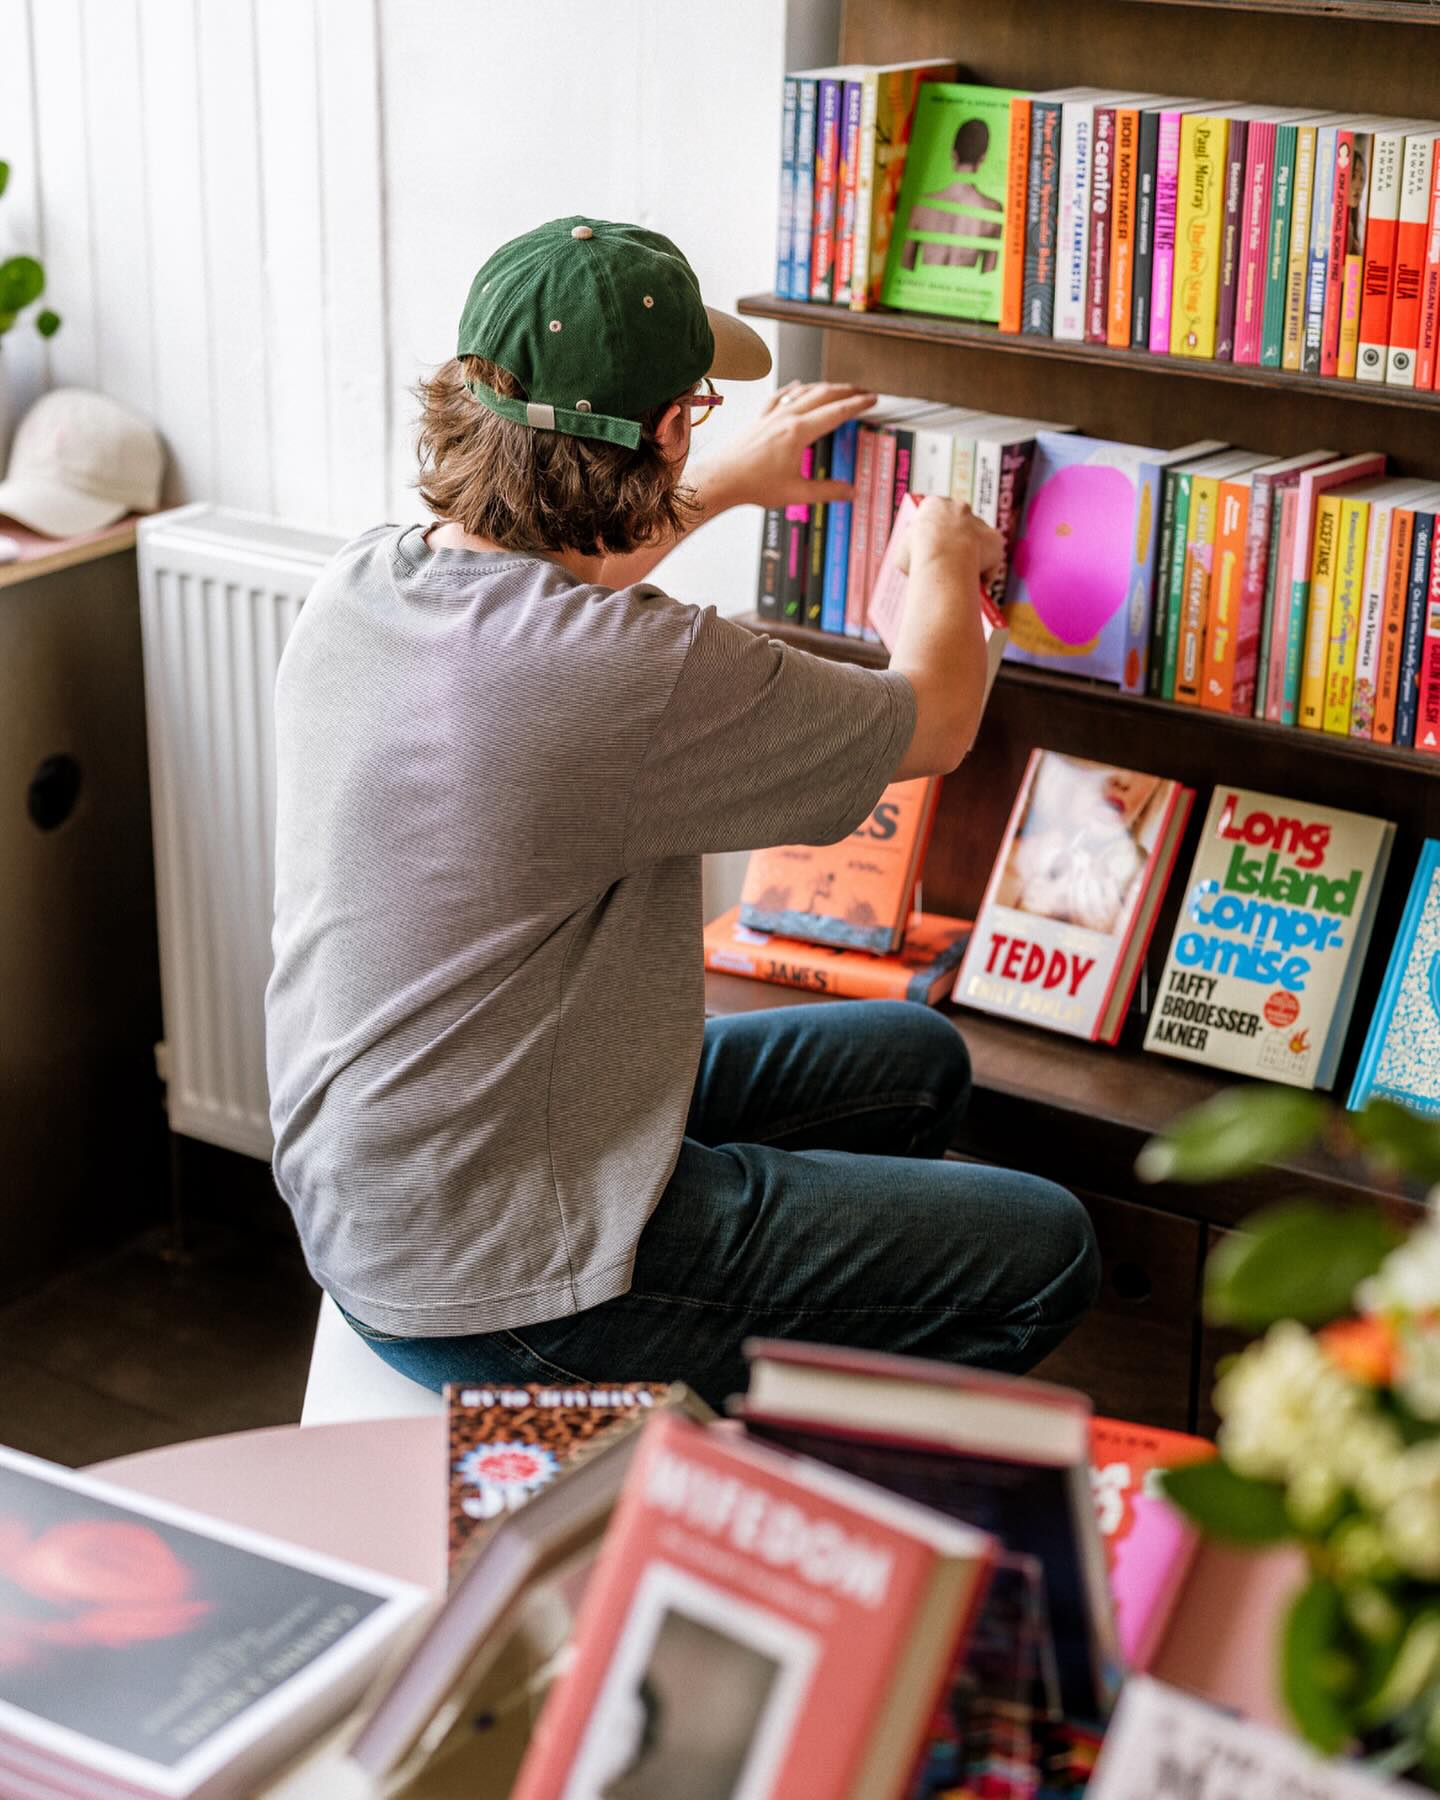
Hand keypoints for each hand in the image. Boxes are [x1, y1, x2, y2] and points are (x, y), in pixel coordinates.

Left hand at [695, 381, 877, 511]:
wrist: (721, 479)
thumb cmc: (753, 485)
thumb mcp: (796, 493)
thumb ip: (827, 491)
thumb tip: (850, 492)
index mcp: (799, 432)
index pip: (837, 411)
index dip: (858, 403)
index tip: (872, 399)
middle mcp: (786, 417)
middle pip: (823, 394)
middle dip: (847, 390)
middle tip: (863, 391)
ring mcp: (771, 415)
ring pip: (803, 391)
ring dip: (824, 387)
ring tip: (838, 389)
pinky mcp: (759, 418)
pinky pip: (780, 397)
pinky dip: (793, 390)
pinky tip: (797, 387)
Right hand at [897, 497, 1004, 583]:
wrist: (943, 558)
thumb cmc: (917, 556)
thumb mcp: (903, 552)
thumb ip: (912, 552)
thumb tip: (915, 564)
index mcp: (934, 505)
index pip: (935, 515)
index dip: (933, 535)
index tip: (931, 550)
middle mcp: (959, 507)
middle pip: (958, 524)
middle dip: (955, 543)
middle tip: (949, 565)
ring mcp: (978, 522)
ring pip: (977, 542)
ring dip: (973, 557)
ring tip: (964, 580)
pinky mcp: (994, 538)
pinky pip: (992, 559)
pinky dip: (987, 571)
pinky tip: (979, 585)